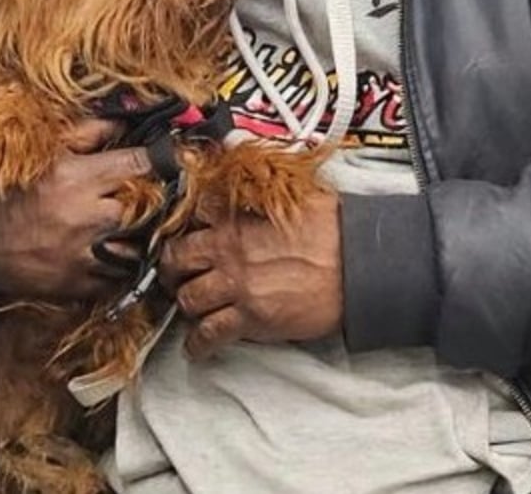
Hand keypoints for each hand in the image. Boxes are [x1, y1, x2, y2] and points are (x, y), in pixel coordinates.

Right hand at [0, 120, 150, 299]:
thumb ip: (87, 133)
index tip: (167, 158)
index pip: (142, 165)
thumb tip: (124, 122)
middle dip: (151, 199)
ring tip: (127, 223)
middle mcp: (85, 220)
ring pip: (139, 248)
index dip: (160, 159)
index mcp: (77, 179)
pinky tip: (109, 250)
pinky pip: (117, 279)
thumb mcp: (39, 147)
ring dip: (139, 235)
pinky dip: (119, 264)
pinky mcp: (75, 286)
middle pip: (149, 209)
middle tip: (145, 192)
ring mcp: (82, 257)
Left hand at [160, 191, 342, 358]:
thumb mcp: (296, 195)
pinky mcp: (249, 319)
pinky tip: (198, 346)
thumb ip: (266, 191)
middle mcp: (229, 250)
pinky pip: (208, 335)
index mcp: (238, 217)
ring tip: (191, 309)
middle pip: (176, 259)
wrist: (359, 266)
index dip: (188, 226)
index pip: (193, 215)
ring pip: (187, 299)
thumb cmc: (336, 230)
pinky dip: (198, 344)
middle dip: (171, 268)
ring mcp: (236, 286)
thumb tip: (263, 184)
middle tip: (176, 274)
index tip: (190, 235)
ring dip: (186, 305)